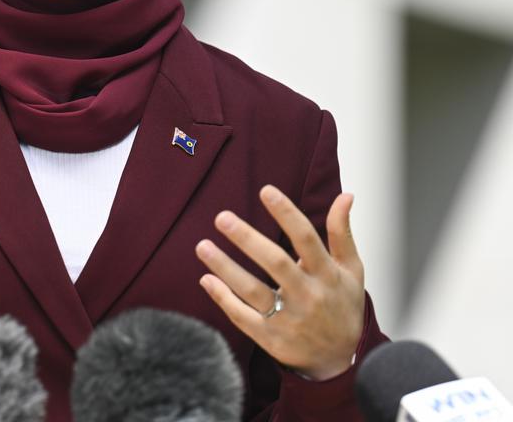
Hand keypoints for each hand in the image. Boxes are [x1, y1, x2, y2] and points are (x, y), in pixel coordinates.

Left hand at [195, 185, 364, 379]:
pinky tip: (206, 279)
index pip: (307, 239)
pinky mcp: (271, 338)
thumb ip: (342, 232)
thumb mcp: (351, 270)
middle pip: (276, 263)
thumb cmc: (342, 307)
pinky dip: (223, 298)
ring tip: (202, 246)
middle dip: (247, 239)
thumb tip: (345, 195)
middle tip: (222, 217)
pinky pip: (242, 317)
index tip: (266, 191)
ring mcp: (288, 319)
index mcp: (327, 275)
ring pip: (253, 291)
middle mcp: (308, 296)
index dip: (287, 214)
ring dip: (225, 268)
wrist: (339, 362)